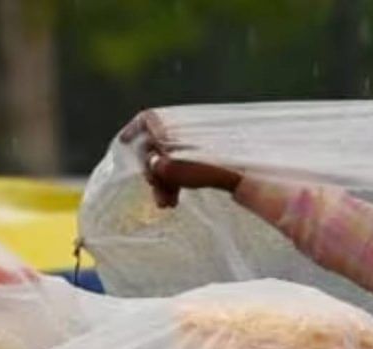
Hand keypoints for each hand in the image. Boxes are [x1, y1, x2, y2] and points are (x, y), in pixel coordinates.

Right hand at [125, 110, 242, 208]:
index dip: (133, 130)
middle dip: (152, 172)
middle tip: (157, 194)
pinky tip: (174, 200)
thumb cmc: (215, 167)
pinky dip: (175, 182)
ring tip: (167, 205)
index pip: (147, 120)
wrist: (249, 174)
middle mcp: (183, 130)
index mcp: (175, 125)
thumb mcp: (181, 168)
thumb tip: (151, 163)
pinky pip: (181, 166)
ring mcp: (195, 144)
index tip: (123, 143)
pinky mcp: (205, 156)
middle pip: (155, 147)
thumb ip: (162, 166)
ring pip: (168, 160)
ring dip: (163, 183)